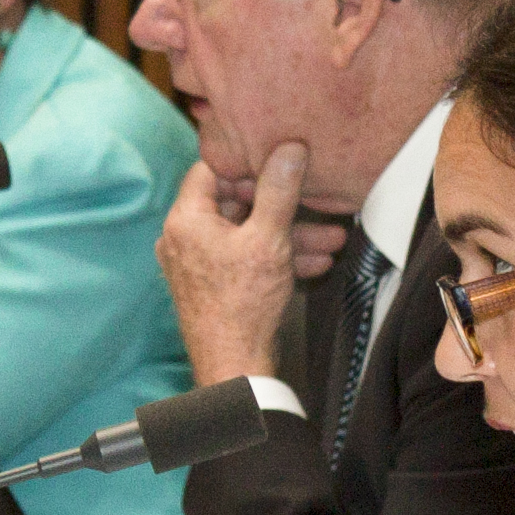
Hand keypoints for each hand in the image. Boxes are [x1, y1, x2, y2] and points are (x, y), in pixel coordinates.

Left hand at [157, 143, 307, 385]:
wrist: (234, 367)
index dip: (246, 165)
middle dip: (281, 207)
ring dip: (288, 235)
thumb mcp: (270, 238)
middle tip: (314, 204)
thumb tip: (288, 148)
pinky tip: (314, 262)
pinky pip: (243, 258)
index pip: (211, 169)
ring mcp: (195, 263)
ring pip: (246, 234)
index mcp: (186, 219)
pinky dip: (274, 257)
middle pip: (234, 204)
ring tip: (331, 239)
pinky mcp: (210, 284)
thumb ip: (279, 189)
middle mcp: (182, 238)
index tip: (276, 166)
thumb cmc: (244, 306)